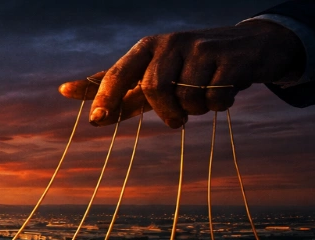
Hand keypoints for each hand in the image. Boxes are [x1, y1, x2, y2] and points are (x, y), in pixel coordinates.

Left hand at [58, 21, 303, 128]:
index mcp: (147, 49)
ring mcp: (201, 47)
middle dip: (166, 113)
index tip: (96, 120)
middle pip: (154, 89)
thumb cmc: (189, 68)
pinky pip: (216, 97)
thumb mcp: (152, 75)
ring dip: (195, 110)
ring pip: (187, 97)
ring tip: (203, 97)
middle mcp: (171, 43)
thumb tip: (65, 90)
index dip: (105, 97)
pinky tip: (224, 90)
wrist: (249, 47)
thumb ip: (115, 89)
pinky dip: (219, 104)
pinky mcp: (229, 57)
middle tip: (177, 119)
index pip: (119, 74)